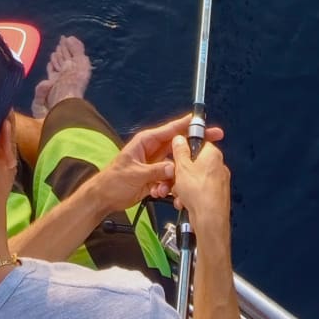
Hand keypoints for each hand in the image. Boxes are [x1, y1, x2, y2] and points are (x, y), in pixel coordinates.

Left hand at [96, 114, 224, 214]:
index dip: (187, 124)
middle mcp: (152, 150)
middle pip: (178, 144)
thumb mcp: (135, 174)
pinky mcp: (156, 177)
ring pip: (176, 164)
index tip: (201, 120)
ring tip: (166, 186)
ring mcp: (155, 163)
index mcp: (146, 142)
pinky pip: (171, 178)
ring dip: (176, 176)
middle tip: (214, 137)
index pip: (170, 129)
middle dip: (193, 145)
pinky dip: (168, 186)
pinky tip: (159, 192)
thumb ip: (156, 171)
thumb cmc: (113, 180)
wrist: (105, 197)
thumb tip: (174, 168)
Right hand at [170, 133, 231, 229]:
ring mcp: (218, 182)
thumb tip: (179, 139)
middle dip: (180, 172)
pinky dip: (190, 195)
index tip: (175, 155)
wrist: (210, 220)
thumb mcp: (182, 167)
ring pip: (194, 178)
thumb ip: (179, 150)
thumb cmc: (200, 194)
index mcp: (212, 154)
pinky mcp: (215, 196)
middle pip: (193, 163)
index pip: (198, 143)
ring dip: (182, 186)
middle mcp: (218, 166)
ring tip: (179, 193)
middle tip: (174, 178)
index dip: (183, 149)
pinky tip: (184, 202)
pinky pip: (198, 191)